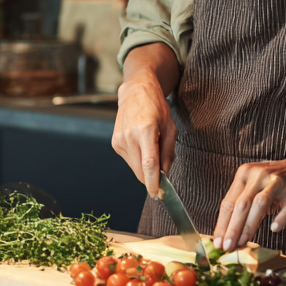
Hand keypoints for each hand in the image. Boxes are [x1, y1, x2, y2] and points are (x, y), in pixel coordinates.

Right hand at [111, 47, 178, 196]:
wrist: (135, 91)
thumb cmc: (156, 107)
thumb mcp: (170, 127)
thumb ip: (168, 152)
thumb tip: (165, 174)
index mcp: (145, 131)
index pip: (149, 164)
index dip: (153, 182)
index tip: (158, 194)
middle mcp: (129, 137)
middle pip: (140, 171)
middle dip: (151, 178)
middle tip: (163, 176)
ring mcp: (119, 140)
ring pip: (134, 168)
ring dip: (144, 168)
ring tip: (151, 148)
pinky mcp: (115, 143)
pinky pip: (129, 160)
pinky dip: (138, 160)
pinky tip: (141, 145)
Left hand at [212, 157, 285, 251]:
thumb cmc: (271, 183)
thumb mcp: (252, 186)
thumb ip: (240, 205)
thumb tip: (226, 235)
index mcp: (244, 173)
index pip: (228, 202)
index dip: (221, 224)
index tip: (217, 242)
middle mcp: (258, 176)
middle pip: (241, 204)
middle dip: (232, 228)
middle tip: (226, 247)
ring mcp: (276, 182)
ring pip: (259, 204)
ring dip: (249, 226)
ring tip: (242, 242)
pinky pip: (285, 209)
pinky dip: (279, 220)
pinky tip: (274, 229)